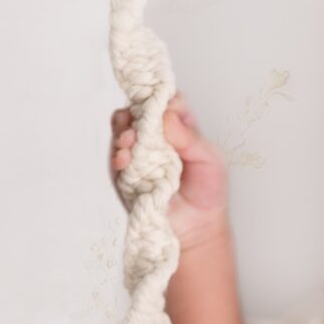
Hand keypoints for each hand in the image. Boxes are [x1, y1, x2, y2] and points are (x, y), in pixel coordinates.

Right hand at [109, 93, 229, 252]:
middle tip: (141, 123)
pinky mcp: (125, 172)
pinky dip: (118, 157)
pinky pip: (115, 159)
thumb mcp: (209, 159)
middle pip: (137, 110)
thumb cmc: (208, 188)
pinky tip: (125, 160)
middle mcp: (154, 134)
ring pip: (121, 130)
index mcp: (177, 125)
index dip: (161, 98)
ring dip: (123, 133)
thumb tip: (167, 114)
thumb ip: (189, 137)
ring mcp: (137, 152)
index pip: (165, 100)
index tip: (163, 103)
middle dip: (136, 113)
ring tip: (131, 142)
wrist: (197, 225)